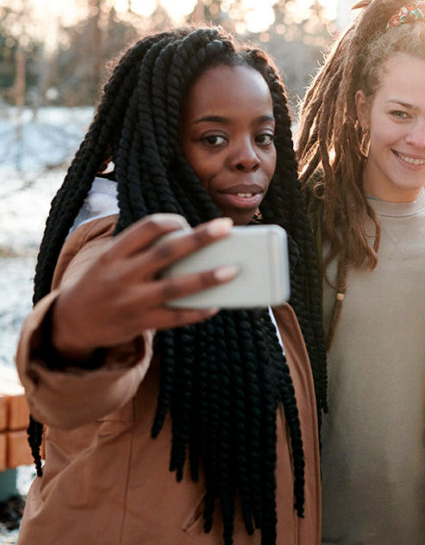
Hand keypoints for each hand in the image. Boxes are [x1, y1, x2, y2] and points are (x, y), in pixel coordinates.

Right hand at [50, 214, 236, 361]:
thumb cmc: (105, 283)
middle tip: (226, 226)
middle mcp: (122, 275)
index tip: (185, 222)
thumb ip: (143, 253)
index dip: (169, 221)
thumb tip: (197, 250)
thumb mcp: (112, 261)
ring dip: (206, 278)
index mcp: (114, 254)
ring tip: (232, 270)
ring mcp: (131, 301)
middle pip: (166, 253)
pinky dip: (197, 311)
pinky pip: (175, 317)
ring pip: (175, 288)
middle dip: (198, 238)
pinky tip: (216, 304)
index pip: (145, 228)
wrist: (72, 321)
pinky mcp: (140, 323)